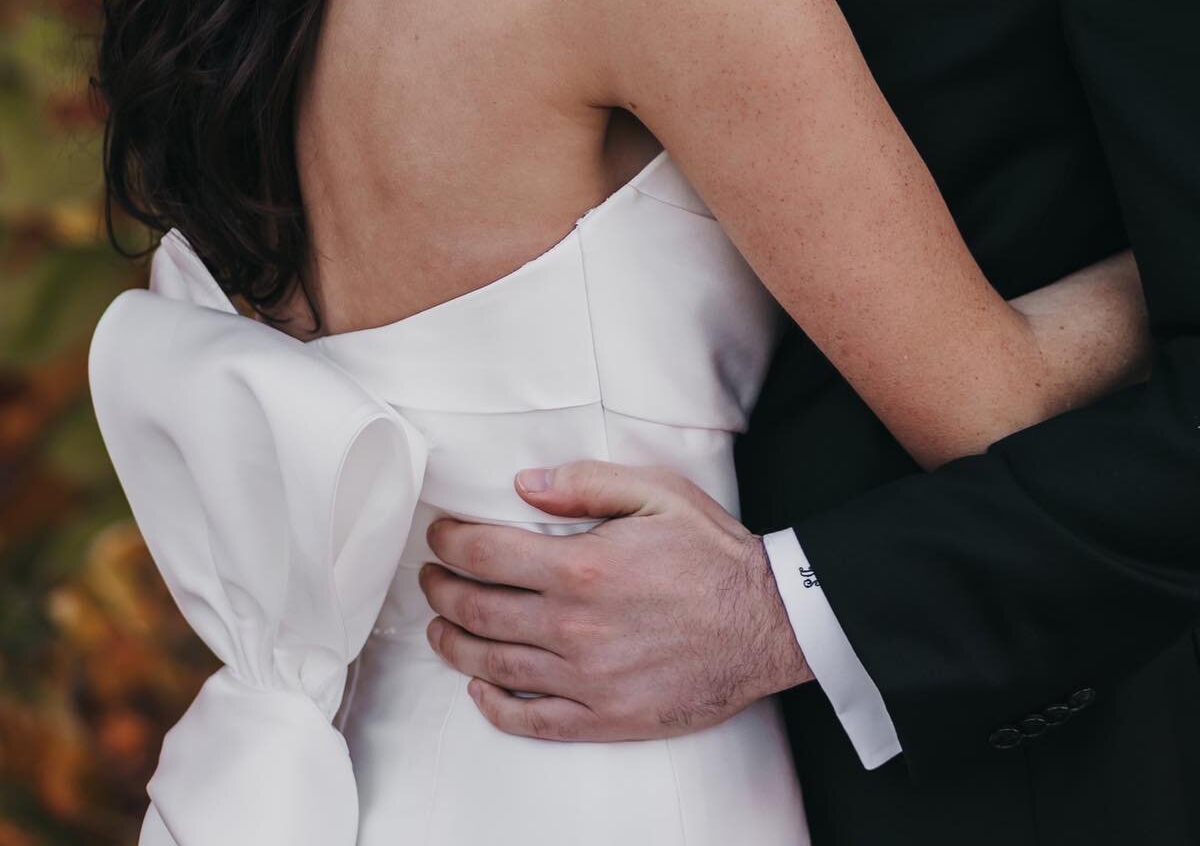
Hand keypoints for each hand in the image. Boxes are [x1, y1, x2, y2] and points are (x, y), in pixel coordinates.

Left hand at [420, 462, 813, 741]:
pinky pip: (530, 719)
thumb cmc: (712, 552)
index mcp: (582, 567)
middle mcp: (574, 627)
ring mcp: (585, 679)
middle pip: (478, 610)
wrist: (766, 621)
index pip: (487, 554)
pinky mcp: (603, 718)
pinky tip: (479, 688)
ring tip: (439, 626)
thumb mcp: (656, 492)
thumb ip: (586, 483)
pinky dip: (493, 705)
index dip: (450, 542)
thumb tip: (525, 485)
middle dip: (441, 590)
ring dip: (453, 644)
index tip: (438, 536)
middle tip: (429, 576)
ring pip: (492, 665)